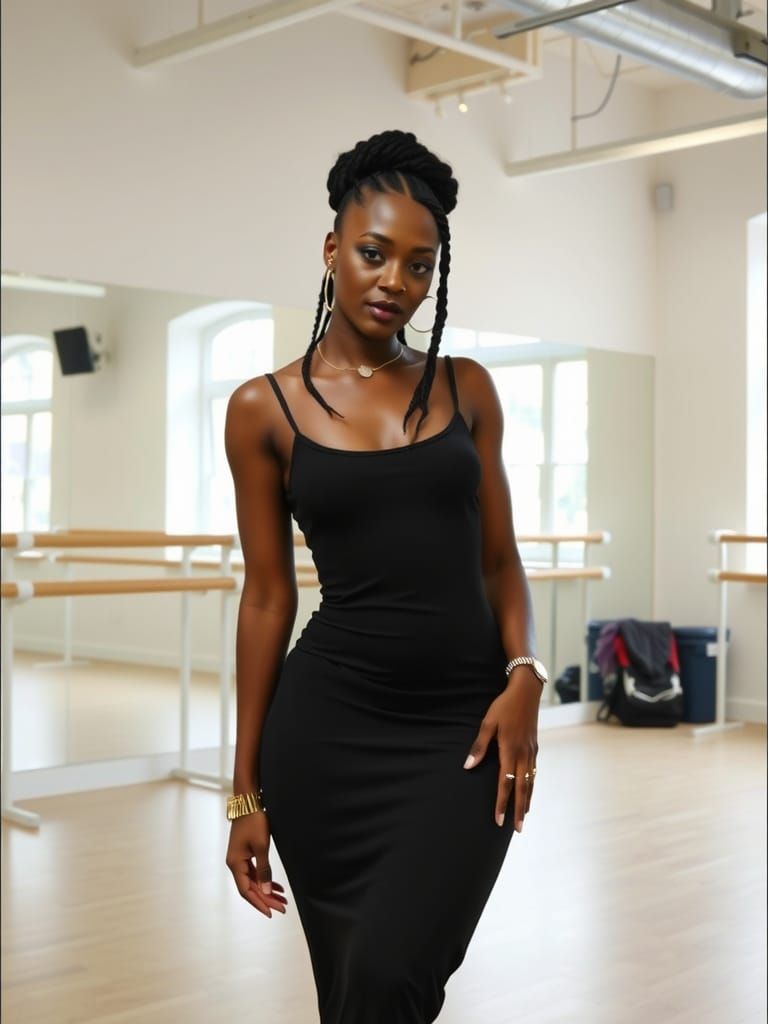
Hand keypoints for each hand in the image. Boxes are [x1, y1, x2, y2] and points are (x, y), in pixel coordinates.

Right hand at [225, 811, 287, 917]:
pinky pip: (255, 872)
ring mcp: (240, 859)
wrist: (248, 803)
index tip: (272, 912)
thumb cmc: (254, 822)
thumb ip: (264, 869)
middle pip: (251, 888)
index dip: (259, 903)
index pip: (246, 891)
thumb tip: (265, 890)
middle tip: (283, 907)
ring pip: (254, 881)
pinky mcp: (246, 854)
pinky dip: (266, 880)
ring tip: (283, 899)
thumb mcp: (261, 846)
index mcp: (235, 864)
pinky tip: (277, 886)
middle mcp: (235, 864)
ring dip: (267, 890)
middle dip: (267, 898)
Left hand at [463, 671, 539, 832]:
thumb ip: (478, 746)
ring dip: (527, 800)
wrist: (526, 692)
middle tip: (517, 829)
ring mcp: (531, 752)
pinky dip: (532, 786)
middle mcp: (523, 755)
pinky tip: (529, 792)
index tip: (499, 820)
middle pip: (522, 789)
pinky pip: (534, 772)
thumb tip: (468, 766)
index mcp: (509, 750)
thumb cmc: (503, 706)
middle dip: (519, 810)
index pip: (504, 783)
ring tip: (524, 816)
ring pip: (530, 782)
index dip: (501, 803)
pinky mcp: (535, 747)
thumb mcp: (487, 724)